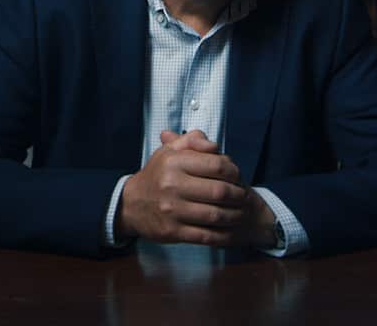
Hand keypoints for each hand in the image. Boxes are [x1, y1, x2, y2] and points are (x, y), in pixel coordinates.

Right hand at [161, 131, 277, 248]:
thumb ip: (193, 140)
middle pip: (220, 192)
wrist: (131, 204)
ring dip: (235, 215)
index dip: (234, 172)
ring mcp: (172, 211)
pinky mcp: (173, 232)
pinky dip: (224, 234)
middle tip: (245, 197)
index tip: (238, 176)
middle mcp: (172, 186)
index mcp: (174, 162)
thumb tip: (215, 146)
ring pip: (216, 215)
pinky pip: (206, 236)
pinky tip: (230, 229)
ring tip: (242, 212)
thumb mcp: (170, 151)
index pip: (217, 166)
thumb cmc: (158, 174)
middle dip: (239, 195)